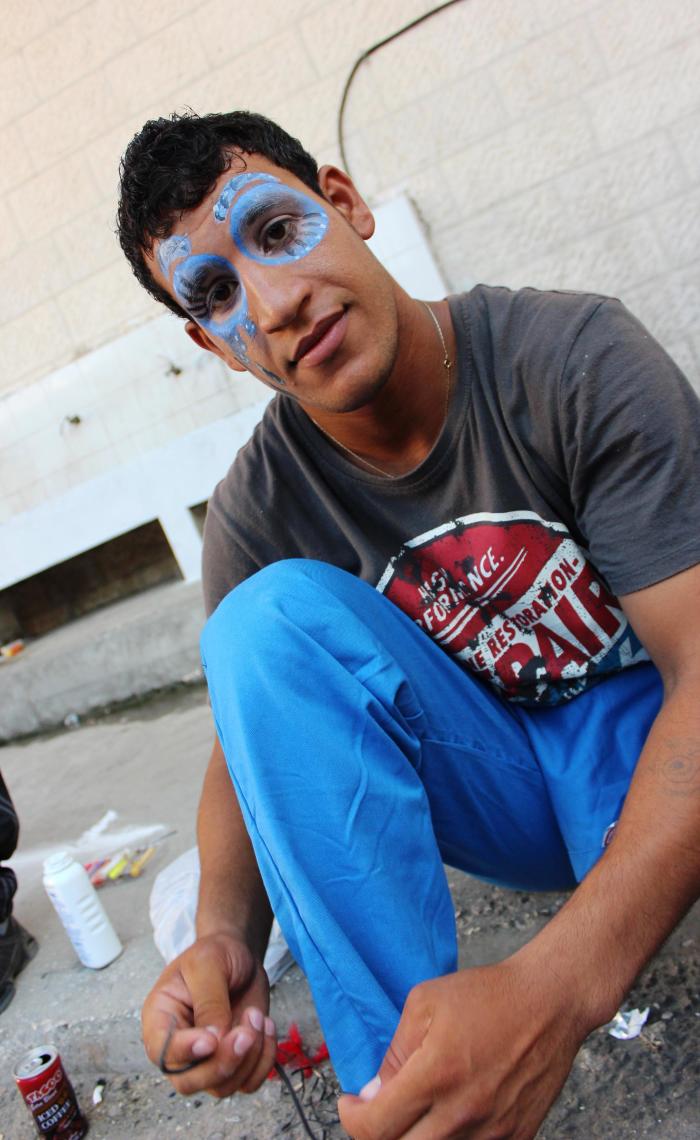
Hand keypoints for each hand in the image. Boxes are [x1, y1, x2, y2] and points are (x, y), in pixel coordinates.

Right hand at [142, 931, 276, 1096]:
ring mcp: (207, 1059)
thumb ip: (209, 1001)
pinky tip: (266, 1026)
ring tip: (257, 1016)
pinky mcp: (234, 1062)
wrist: (240, 956)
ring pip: (222, 1085)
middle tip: (247, 1032)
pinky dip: (263, 1061)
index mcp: (160, 1019)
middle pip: (189, 1082)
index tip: (211, 1039)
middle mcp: (180, 1047)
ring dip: (249, 1057)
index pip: (162, 1052)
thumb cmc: (215, 954)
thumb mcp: (208, 964)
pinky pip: (248, 1083)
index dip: (185, 1052)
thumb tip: (214, 1041)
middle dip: (223, 1062)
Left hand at [338, 956, 585, 1138]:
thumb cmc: (489, 995)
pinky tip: (448, 1116)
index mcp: (436, 1074)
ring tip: (414, 1111)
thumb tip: (373, 1093)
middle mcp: (463, 1111)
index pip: (376, 1126)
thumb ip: (395, 1052)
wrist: (549, 1002)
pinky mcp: (516, 1136)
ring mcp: (492, 1130)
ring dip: (416, 1137)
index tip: (351, 1105)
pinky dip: (453, 1139)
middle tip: (378, 1112)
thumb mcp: (425, 1002)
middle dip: (380, 1134)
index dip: (352, 1119)